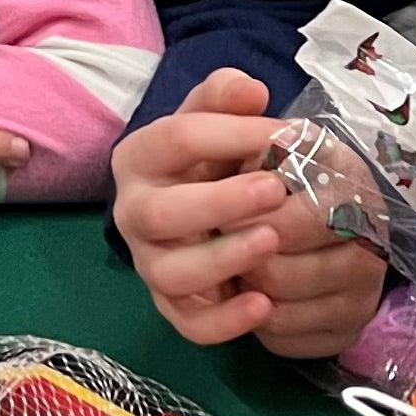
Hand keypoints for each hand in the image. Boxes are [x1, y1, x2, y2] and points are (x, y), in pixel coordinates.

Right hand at [110, 70, 389, 356]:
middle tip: (275, 190)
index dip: (229, 134)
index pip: (174, 139)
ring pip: (169, 274)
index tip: (283, 133)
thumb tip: (250, 91)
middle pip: (158, 214)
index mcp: (139, 157)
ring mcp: (149, 263)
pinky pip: (188, 324)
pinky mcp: (171, 305)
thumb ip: (226, 95)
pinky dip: (223, 322)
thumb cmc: (211, 157)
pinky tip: (263, 305)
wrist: (201, 206)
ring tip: (272, 241)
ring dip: (221, 260)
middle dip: (218, 203)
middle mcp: (133, 213)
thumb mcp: (213, 117)